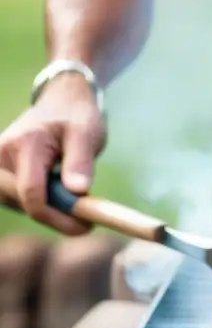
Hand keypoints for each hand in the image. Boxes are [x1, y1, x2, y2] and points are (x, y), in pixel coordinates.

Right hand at [0, 72, 106, 234]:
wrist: (62, 102)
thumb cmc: (76, 117)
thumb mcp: (86, 134)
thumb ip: (81, 162)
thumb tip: (77, 190)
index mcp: (26, 144)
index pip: (30, 192)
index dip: (56, 216)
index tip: (86, 225)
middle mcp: (3, 154)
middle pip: (19, 202)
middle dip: (52, 218)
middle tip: (84, 222)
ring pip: (17, 203)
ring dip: (47, 212)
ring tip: (76, 204)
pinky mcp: (2, 172)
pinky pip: (16, 198)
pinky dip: (40, 205)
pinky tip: (61, 200)